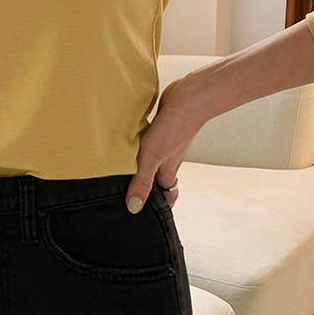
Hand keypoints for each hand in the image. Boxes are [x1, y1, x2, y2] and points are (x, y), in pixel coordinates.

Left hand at [125, 75, 203, 213]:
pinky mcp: (162, 128)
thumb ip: (142, 181)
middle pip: (159, 180)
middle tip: (130, 195)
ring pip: (155, 161)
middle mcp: (169, 160)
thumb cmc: (175, 128)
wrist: (190, 97)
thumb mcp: (153, 158)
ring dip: (142, 167)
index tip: (148, 217)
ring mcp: (166, 144)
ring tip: (123, 171)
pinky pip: (151, 142)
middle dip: (148, 189)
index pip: (167, 197)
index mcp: (168, 172)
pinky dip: (141, 146)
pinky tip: (128, 143)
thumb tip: (134, 208)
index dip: (160, 208)